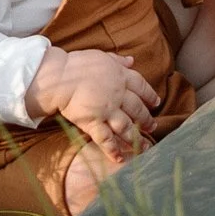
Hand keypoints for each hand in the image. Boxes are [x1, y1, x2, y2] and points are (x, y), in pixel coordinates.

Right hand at [32, 43, 160, 158]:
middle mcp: (118, 95)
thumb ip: (118, 60)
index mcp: (120, 77)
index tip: (156, 103)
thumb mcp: (101, 56)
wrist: (58, 77)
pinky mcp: (93, 123)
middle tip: (153, 127)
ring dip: (136, 138)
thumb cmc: (77, 64)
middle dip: (146, 120)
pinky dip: (113, 150)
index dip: (150, 96)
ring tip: (145, 146)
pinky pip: (106, 139)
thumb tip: (132, 60)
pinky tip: (119, 159)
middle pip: (137, 109)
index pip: (141, 87)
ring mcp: (106, 110)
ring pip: (126, 127)